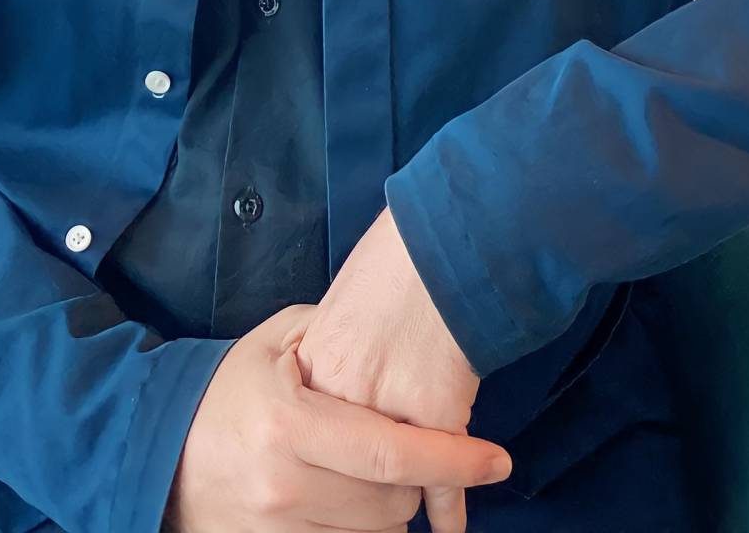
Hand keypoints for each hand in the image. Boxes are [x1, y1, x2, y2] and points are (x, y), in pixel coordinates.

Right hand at [164, 303, 510, 532]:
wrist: (159, 451)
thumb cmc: (228, 391)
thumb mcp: (275, 344)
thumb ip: (336, 335)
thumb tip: (402, 330)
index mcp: (288, 425)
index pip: (391, 451)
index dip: (452, 459)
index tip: (496, 460)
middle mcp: (283, 485)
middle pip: (393, 499)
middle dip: (416, 475)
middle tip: (407, 448)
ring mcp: (276, 530)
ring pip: (378, 532)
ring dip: (391, 505)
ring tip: (371, 473)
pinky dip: (364, 529)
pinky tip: (353, 501)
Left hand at [291, 206, 491, 532]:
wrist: (435, 243)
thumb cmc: (385, 271)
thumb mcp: (324, 321)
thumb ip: (316, 369)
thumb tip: (311, 412)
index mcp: (302, 383)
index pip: (299, 464)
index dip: (313, 490)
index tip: (314, 502)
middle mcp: (336, 405)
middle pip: (343, 488)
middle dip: (359, 504)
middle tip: (364, 506)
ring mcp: (387, 413)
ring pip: (391, 493)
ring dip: (402, 504)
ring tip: (404, 512)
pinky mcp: (436, 417)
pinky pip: (443, 486)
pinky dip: (449, 510)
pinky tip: (449, 528)